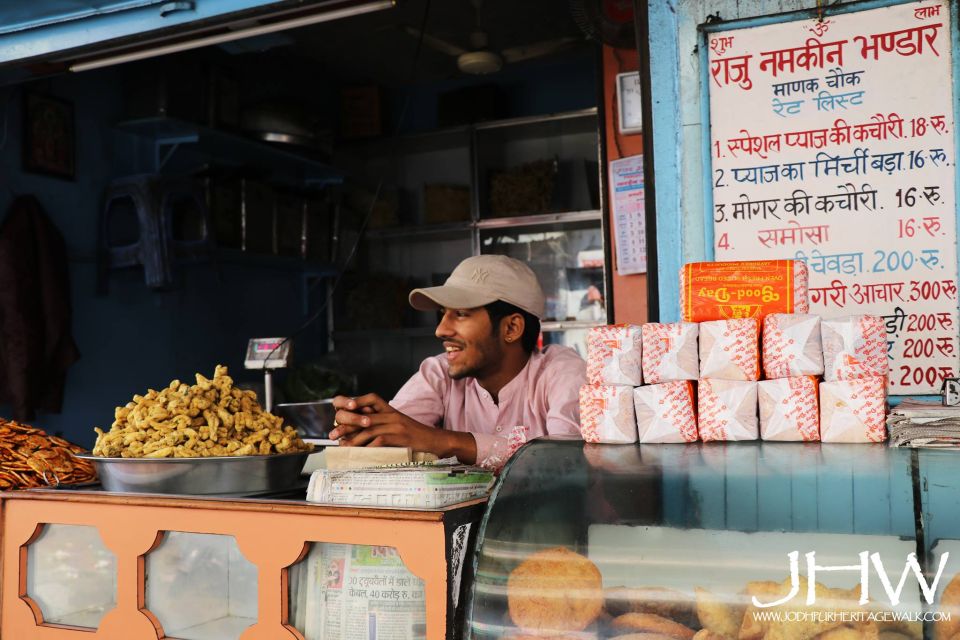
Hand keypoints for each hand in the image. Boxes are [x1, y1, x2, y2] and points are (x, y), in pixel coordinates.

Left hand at [329, 393, 476, 461]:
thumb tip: (364, 433)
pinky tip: (358, 454)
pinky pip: (379, 441)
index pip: (372, 399)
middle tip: (333, 434)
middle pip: (364, 416)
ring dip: (352, 439)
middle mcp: (392, 415)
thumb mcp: (401, 427)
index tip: (341, 409)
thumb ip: (385, 425)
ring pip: (368, 429)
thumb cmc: (418, 438)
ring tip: (341, 447)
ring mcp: (396, 426)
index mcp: (392, 411)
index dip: (356, 401)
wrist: (437, 442)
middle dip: (346, 425)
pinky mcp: (400, 438)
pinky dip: (366, 448)